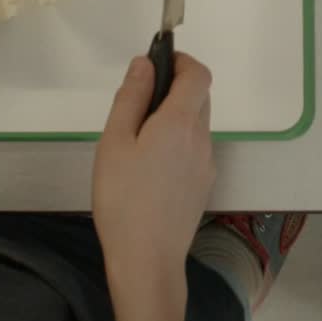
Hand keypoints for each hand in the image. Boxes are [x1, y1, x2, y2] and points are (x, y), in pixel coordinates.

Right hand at [93, 53, 215, 267]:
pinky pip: (195, 149)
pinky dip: (178, 142)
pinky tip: (149, 167)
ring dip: (175, 117)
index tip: (158, 63)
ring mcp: (207, 163)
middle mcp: (202, 138)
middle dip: (175, 88)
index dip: (182, 61)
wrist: (148, 259)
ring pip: (197, 124)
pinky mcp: (203, 184)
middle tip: (138, 102)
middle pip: (200, 97)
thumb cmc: (123, 198)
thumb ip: (131, 98)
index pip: (199, 74)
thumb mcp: (115, 142)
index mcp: (181, 122)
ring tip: (137, 139)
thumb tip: (145, 64)